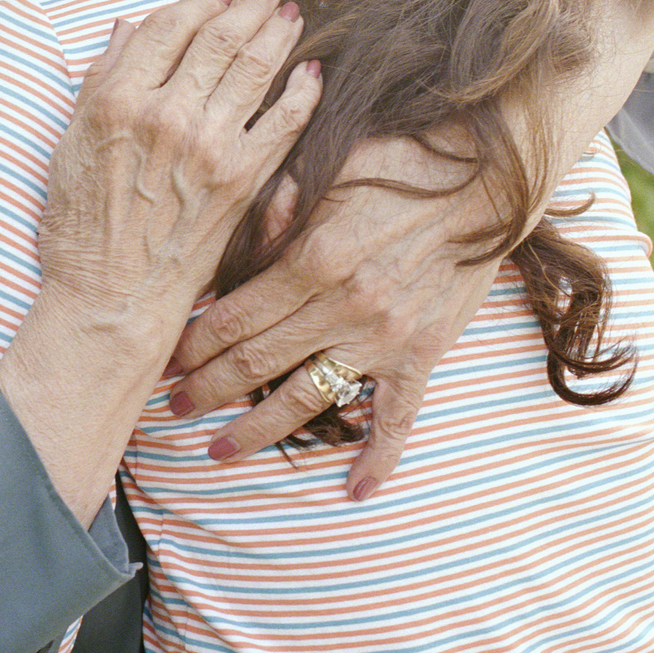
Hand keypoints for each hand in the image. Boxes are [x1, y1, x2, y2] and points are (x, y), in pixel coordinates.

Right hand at [36, 0, 320, 348]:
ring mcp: (210, 147)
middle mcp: (167, 115)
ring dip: (280, 32)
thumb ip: (100, 82)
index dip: (197, 1)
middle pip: (220, 36)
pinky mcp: (243, 180)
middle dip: (249, 3)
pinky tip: (312, 72)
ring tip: (293, 14)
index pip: (168, 25)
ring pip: (257, 66)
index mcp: (118, 101)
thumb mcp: (69, 145)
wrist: (111, 298)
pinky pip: (285, 121)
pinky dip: (303, 90)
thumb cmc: (79, 227)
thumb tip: (129, 28)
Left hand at [166, 134, 500, 500]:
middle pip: (257, 363)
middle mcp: (344, 307)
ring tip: (218, 451)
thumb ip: (273, 210)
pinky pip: (399, 417)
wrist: (487, 176)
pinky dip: (380, 457)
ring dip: (257, 430)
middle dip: (207, 389)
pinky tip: (357, 490)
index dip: (194, 343)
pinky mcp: (424, 354)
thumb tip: (227, 244)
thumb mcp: (323, 169)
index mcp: (312, 259)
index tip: (166, 360)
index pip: (234, 317)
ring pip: (307, 398)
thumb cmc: (396, 162)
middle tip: (172, 408)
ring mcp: (385, 337)